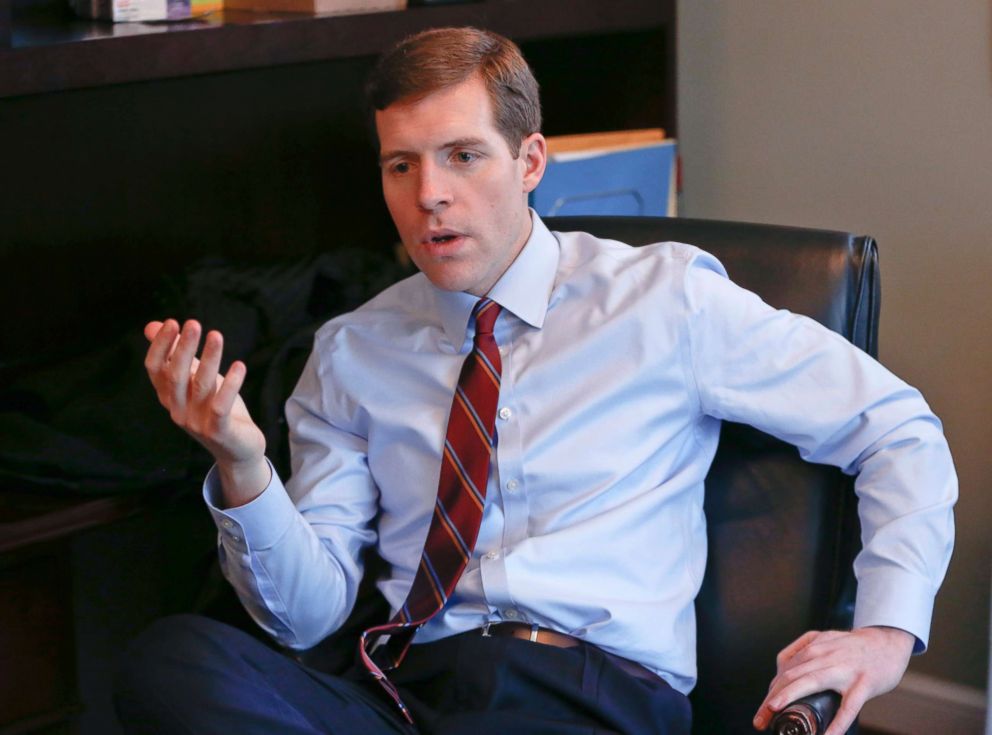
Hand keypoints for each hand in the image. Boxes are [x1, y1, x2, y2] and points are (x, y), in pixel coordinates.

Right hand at [144, 319, 269, 503]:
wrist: (237, 450)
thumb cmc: (215, 409)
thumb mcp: (195, 379)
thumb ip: (176, 355)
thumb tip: (152, 325)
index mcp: (169, 396)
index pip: (155, 369)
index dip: (161, 346)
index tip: (171, 322)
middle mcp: (177, 409)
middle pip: (175, 375)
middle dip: (183, 348)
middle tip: (194, 324)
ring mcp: (196, 422)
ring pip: (199, 386)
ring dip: (209, 359)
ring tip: (216, 335)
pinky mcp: (218, 432)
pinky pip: (220, 407)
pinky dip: (229, 385)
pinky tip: (239, 366)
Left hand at [753, 626, 913, 733]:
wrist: (888, 642)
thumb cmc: (852, 648)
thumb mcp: (823, 640)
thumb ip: (802, 650)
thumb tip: (780, 670)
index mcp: (813, 649)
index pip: (784, 672)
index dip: (770, 693)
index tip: (762, 712)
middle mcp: (824, 656)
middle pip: (791, 677)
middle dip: (772, 700)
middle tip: (760, 720)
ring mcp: (844, 669)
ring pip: (812, 683)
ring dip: (791, 698)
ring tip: (777, 714)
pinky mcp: (864, 682)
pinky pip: (849, 705)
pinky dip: (837, 722)